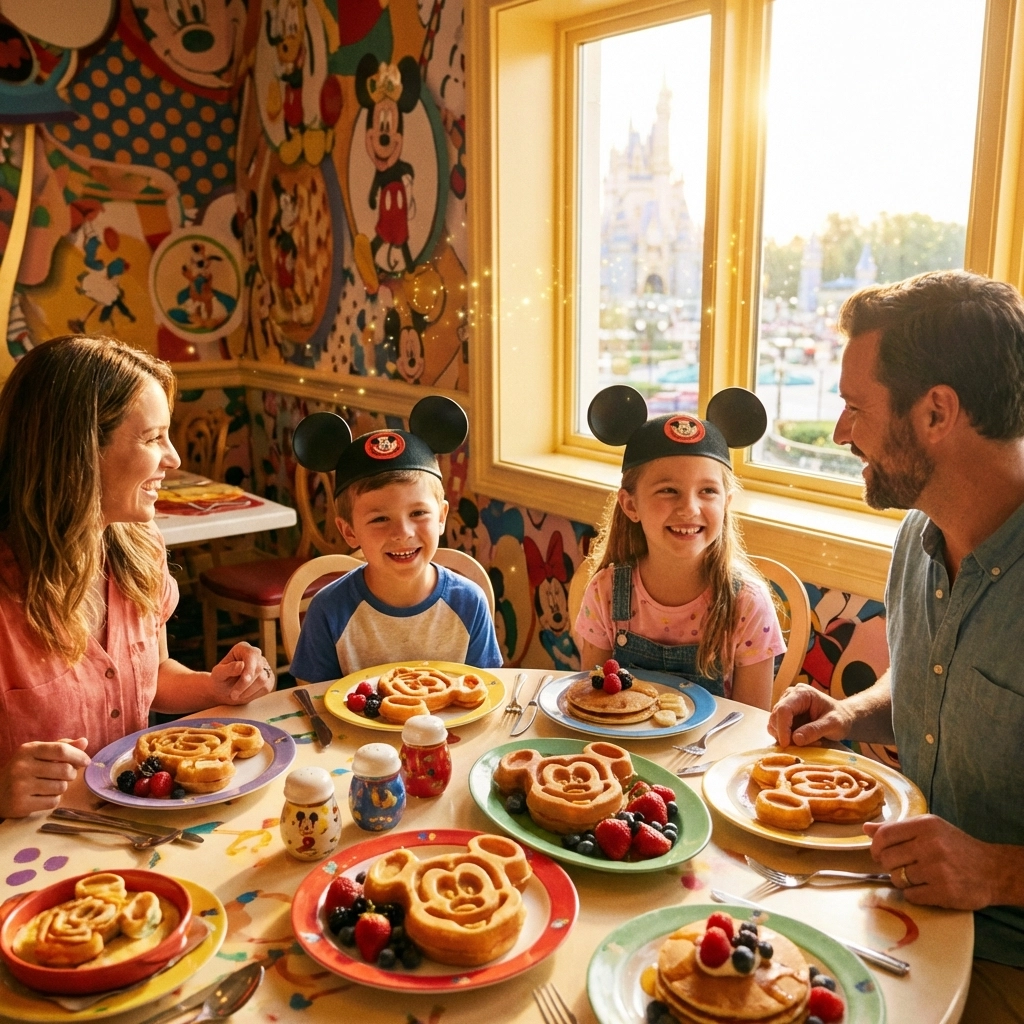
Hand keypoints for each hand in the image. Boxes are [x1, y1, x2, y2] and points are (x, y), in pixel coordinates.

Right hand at [0, 738, 90, 817]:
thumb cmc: (24, 769)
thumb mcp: (38, 753)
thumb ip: (62, 746)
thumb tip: (85, 742)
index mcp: (28, 750)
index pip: (61, 750)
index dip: (79, 756)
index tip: (86, 761)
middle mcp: (22, 766)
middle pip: (65, 770)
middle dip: (71, 773)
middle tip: (65, 775)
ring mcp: (20, 786)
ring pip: (61, 787)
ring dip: (62, 787)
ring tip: (50, 785)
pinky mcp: (20, 804)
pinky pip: (53, 802)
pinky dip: (53, 799)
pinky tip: (43, 796)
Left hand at [211, 642, 275, 703]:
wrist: (224, 692)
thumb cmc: (220, 680)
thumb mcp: (218, 675)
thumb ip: (228, 669)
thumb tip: (241, 665)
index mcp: (242, 649)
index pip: (251, 655)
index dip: (250, 667)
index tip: (246, 679)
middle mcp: (256, 655)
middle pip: (258, 669)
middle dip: (245, 684)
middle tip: (233, 695)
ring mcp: (265, 667)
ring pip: (263, 680)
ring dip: (248, 691)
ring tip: (235, 695)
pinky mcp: (269, 679)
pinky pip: (266, 687)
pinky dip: (253, 694)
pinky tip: (244, 695)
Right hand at [767, 682, 852, 746]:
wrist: (843, 718)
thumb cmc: (841, 718)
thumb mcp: (833, 724)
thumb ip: (815, 730)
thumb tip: (795, 739)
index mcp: (802, 693)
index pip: (784, 709)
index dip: (782, 727)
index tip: (786, 744)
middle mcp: (790, 696)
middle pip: (775, 716)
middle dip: (784, 734)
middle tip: (801, 747)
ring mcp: (786, 705)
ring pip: (774, 724)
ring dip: (785, 737)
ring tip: (806, 742)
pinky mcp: (785, 716)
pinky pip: (778, 729)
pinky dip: (786, 738)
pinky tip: (801, 740)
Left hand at [866, 815, 997, 909]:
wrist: (993, 871)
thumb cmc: (956, 847)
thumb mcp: (930, 829)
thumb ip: (897, 829)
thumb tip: (866, 829)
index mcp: (925, 826)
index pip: (884, 835)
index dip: (875, 847)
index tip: (878, 854)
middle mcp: (930, 845)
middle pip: (887, 858)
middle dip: (889, 865)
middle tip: (902, 866)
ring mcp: (937, 869)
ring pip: (897, 878)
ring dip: (902, 881)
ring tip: (918, 877)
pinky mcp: (943, 892)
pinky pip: (911, 895)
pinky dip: (914, 894)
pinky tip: (927, 888)